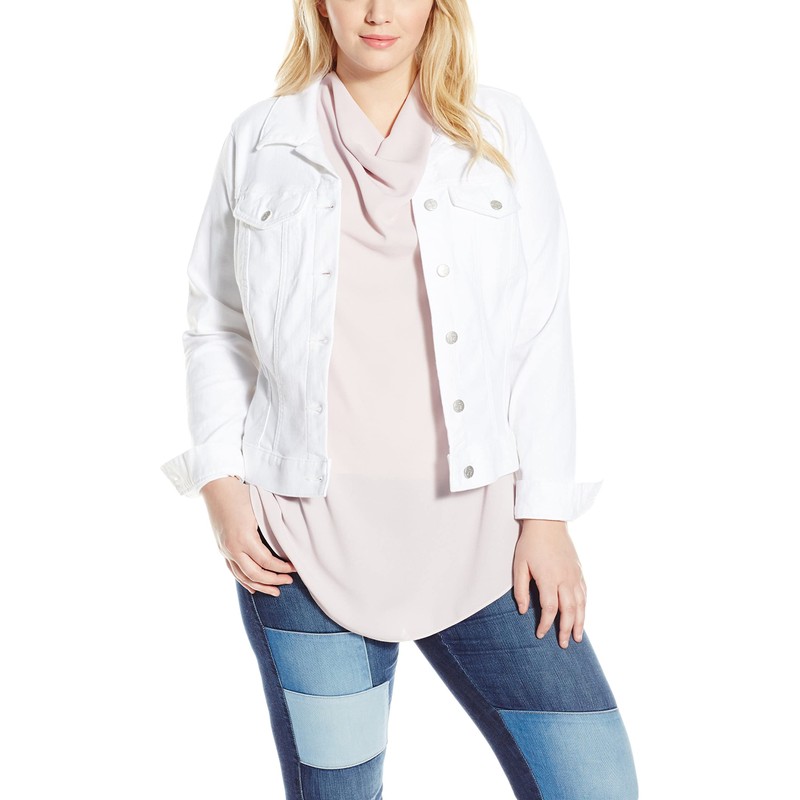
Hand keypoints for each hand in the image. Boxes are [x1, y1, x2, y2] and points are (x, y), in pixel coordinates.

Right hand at [200, 477, 296, 595]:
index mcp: (244, 537)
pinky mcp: (221, 548)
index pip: (266, 561)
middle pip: (255, 573)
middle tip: (289, 581)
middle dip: (273, 580)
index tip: (295, 568)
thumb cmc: (242, 493)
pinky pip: (232, 571)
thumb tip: (294, 537)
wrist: (216, 486)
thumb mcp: (260, 507)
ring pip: (242, 576)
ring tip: (275, 592)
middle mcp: (232, 547)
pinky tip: (253, 589)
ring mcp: (225, 549)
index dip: (282, 567)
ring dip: (260, 586)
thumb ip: (273, 525)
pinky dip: (243, 581)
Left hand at [513, 519, 585, 647]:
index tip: (540, 634)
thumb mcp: (519, 565)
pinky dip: (584, 608)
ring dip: (580, 623)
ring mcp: (574, 575)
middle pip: (569, 611)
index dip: (546, 624)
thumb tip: (524, 611)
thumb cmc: (530, 544)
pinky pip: (584, 594)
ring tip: (578, 638)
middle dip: (566, 630)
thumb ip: (522, 590)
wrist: (548, 522)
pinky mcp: (579, 571)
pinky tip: (582, 616)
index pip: (549, 609)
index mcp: (549, 578)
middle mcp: (565, 579)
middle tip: (564, 644)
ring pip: (581, 604)